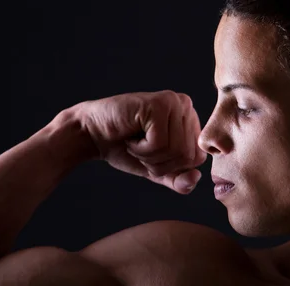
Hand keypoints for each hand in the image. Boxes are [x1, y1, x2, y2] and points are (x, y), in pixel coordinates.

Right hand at [72, 90, 206, 193]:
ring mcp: (173, 102)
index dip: (171, 167)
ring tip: (135, 140)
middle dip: (158, 163)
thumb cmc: (123, 149)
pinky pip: (159, 143)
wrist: (92, 134)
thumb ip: (177, 179)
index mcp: (189, 120)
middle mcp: (185, 106)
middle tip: (140, 147)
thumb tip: (195, 178)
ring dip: (148, 155)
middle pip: (188, 156)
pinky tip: (131, 136)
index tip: (150, 153)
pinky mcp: (159, 104)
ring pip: (175, 150)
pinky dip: (141, 148)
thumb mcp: (156, 170)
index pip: (197, 159)